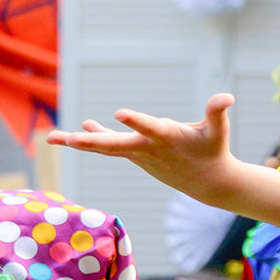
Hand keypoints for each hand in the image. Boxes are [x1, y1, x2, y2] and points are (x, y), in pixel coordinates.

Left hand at [47, 94, 237, 203]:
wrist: (208, 182)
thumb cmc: (213, 151)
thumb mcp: (218, 131)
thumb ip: (217, 112)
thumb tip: (227, 97)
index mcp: (168, 138)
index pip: (149, 128)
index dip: (135, 121)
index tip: (118, 113)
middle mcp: (148, 148)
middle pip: (115, 145)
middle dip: (90, 142)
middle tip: (68, 140)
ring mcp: (139, 154)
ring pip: (106, 147)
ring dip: (80, 141)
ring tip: (53, 137)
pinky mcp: (137, 154)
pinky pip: (112, 146)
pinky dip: (96, 136)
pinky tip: (82, 127)